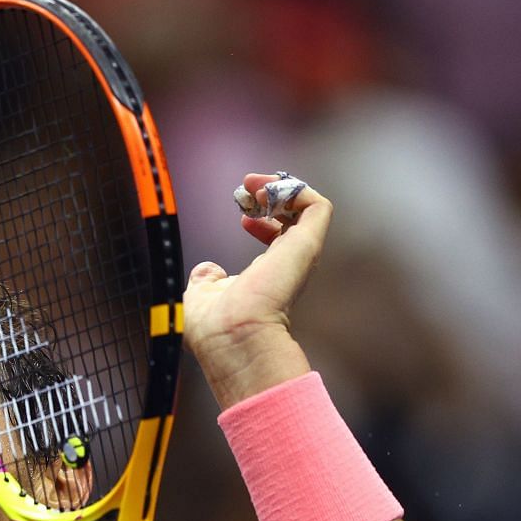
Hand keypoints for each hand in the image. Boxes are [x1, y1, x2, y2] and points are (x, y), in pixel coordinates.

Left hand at [183, 172, 332, 408]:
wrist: (230, 336)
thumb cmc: (213, 327)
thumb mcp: (202, 295)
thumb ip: (208, 280)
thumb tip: (208, 270)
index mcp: (268, 278)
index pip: (278, 240)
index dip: (260, 219)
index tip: (240, 215)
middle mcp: (288, 266)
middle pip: (296, 220)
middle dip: (273, 195)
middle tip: (248, 186)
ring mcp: (300, 255)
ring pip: (310, 209)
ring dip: (281, 187)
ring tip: (255, 185)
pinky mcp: (307, 246)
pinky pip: (318, 207)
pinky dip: (294, 190)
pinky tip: (266, 192)